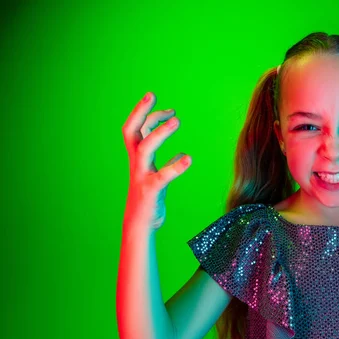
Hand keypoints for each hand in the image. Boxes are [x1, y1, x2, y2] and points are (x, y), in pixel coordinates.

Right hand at [122, 92, 191, 229]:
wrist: (139, 225)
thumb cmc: (149, 198)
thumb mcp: (158, 177)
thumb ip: (166, 163)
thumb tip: (182, 154)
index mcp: (137, 159)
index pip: (135, 130)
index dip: (145, 114)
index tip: (162, 103)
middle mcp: (136, 164)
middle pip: (131, 133)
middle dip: (140, 112)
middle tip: (152, 94)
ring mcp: (142, 176)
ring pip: (145, 149)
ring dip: (159, 132)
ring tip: (177, 119)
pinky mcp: (151, 191)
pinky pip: (162, 176)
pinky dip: (175, 166)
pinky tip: (188, 158)